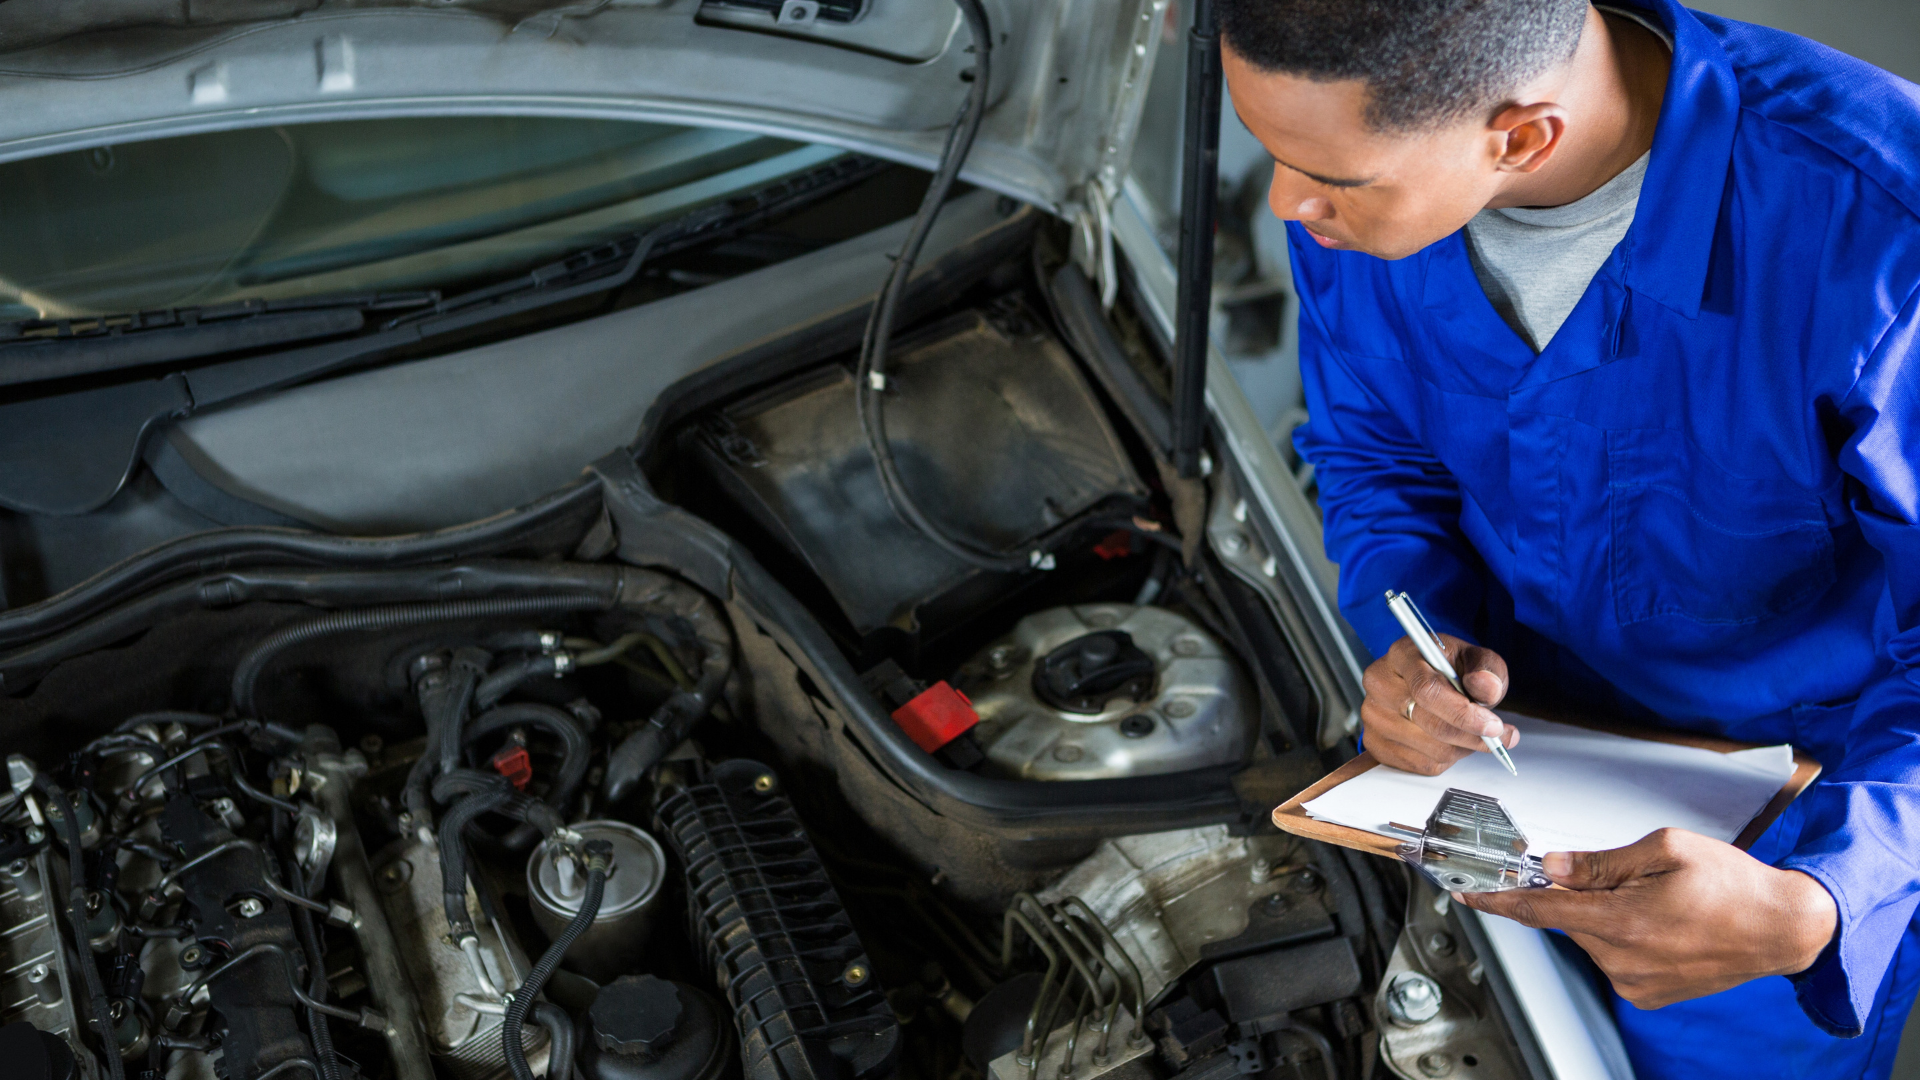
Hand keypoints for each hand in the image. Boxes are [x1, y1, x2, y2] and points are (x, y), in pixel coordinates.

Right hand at [1361, 634, 1515, 773]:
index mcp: (1402, 655)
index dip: (1463, 713)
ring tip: (1469, 733)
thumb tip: (1487, 688)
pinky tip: (1450, 741)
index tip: (1493, 726)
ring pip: (1431, 749)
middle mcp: (1380, 684)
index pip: (1427, 690)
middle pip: (1430, 724)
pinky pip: (1421, 765)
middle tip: (1498, 737)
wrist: (1425, 681)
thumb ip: (1487, 669)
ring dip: (1461, 748)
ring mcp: (1373, 716)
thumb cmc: (1448, 668)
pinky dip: (1446, 759)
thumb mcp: (1474, 658)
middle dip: (1472, 736)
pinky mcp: (1375, 743)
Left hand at [1459, 828, 1838, 1007]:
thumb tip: (1553, 866)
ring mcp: (1634, 982)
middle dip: (1580, 894)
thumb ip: (1600, 862)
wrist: (1782, 927)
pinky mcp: (1646, 995)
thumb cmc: (1733, 883)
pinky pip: (1613, 957)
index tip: (1468, 892)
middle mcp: (1623, 959)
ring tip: (1658, 903)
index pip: (1539, 909)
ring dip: (1607, 915)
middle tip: (1623, 878)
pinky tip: (1661, 924)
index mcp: (1622, 920)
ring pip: (1591, 937)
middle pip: (1569, 918)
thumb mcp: (1664, 849)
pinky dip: (1623, 936)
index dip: (1499, 898)